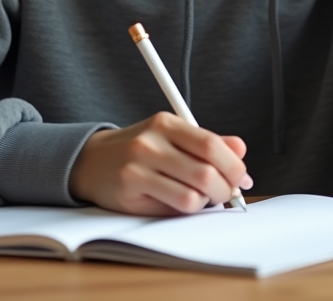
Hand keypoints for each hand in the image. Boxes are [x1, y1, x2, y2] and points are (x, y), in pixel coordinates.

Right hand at [70, 112, 252, 215]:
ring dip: (206, 202)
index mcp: (167, 123)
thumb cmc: (139, 152)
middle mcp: (152, 141)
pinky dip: (186, 209)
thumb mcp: (172, 138)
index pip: (212, 144)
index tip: (241, 178)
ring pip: (193, 195)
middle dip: (225, 189)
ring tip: (200, 198)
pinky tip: (179, 202)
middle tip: (224, 194)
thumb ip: (207, 143)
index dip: (234, 165)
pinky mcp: (130, 189)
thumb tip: (241, 151)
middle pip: (207, 172)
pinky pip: (174, 206)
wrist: (91, 161)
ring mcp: (138, 165)